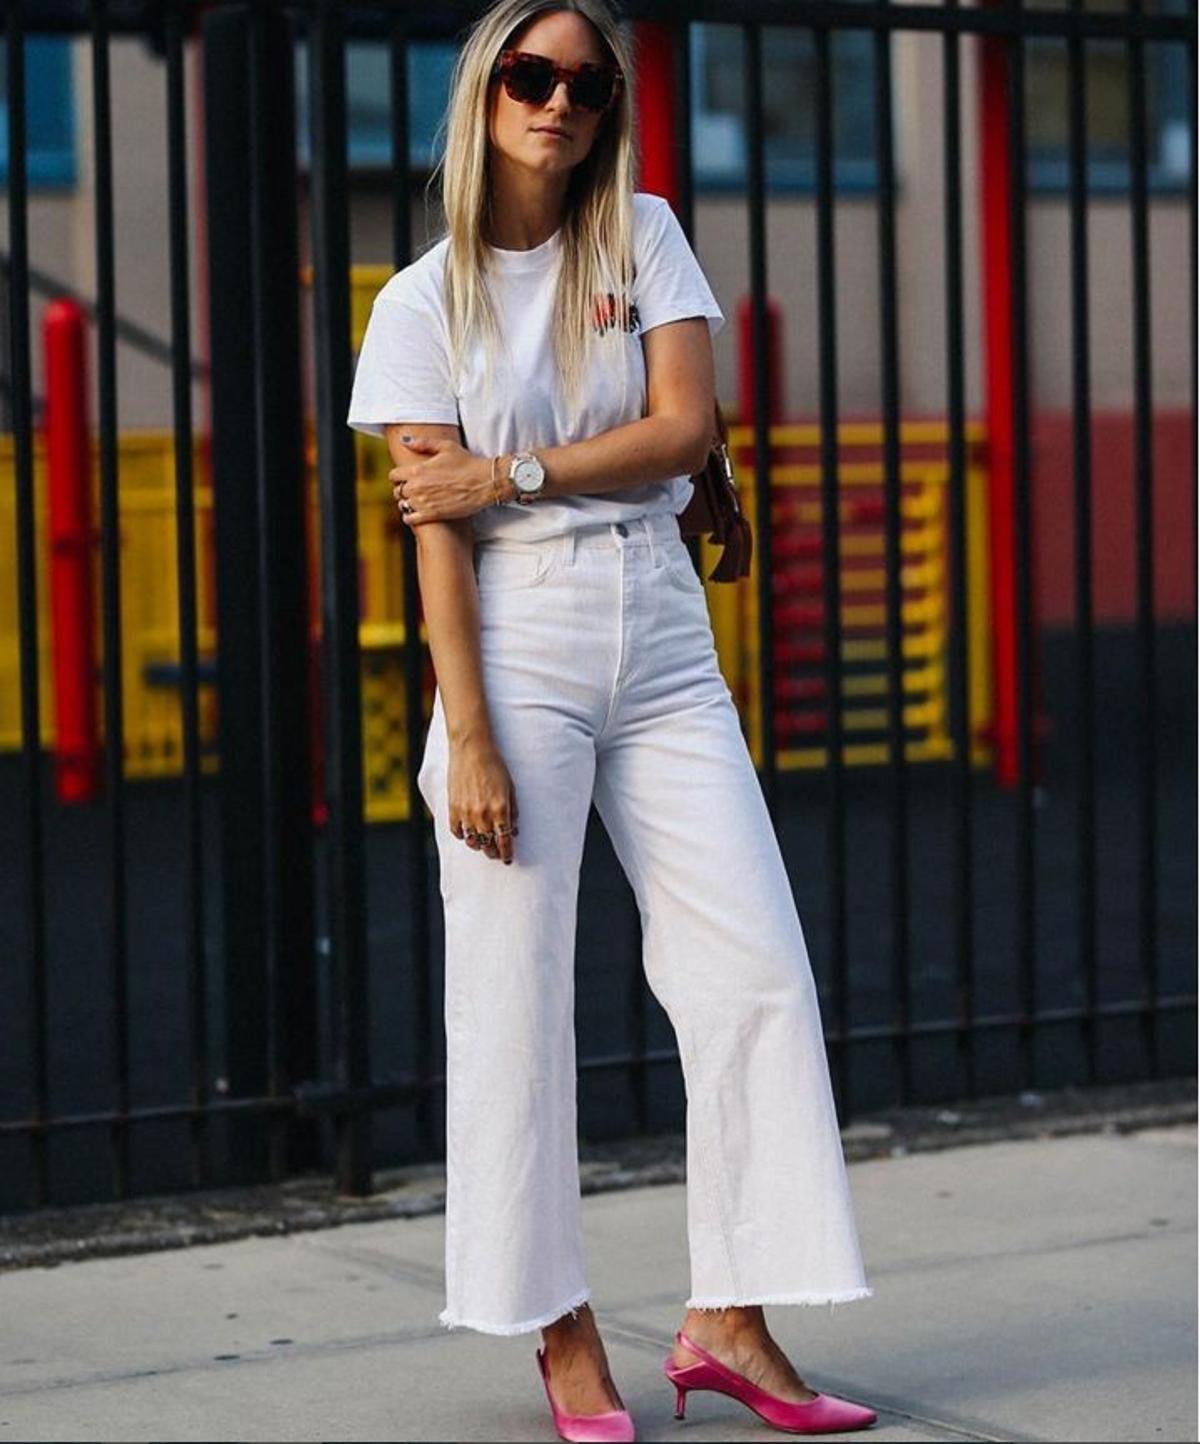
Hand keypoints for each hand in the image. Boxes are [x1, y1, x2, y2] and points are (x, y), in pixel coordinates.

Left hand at [390, 436, 499, 525]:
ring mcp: (424, 502)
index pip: (393, 475)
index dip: (399, 476)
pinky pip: (410, 519)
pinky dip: (410, 517)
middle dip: (403, 489)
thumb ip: (423, 443)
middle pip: (397, 491)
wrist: (485, 482)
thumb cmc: (467, 462)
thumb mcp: (446, 447)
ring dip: (407, 503)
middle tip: (413, 489)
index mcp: (417, 470)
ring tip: (416, 501)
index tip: (405, 477)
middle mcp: (417, 487)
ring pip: (403, 505)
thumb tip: (404, 441)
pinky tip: (415, 514)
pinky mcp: (433, 515)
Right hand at [447, 739, 519, 864]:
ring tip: (482, 845)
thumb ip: (513, 810)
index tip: (508, 858)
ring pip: (472, 842)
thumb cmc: (495, 766)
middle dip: (494, 852)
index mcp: (500, 809)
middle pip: (488, 845)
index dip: (507, 852)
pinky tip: (467, 834)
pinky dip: (462, 835)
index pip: (504, 840)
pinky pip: (456, 831)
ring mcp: (466, 812)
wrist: (472, 750)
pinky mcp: (453, 808)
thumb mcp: (510, 788)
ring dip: (478, 846)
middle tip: (496, 854)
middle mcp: (483, 814)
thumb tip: (514, 830)